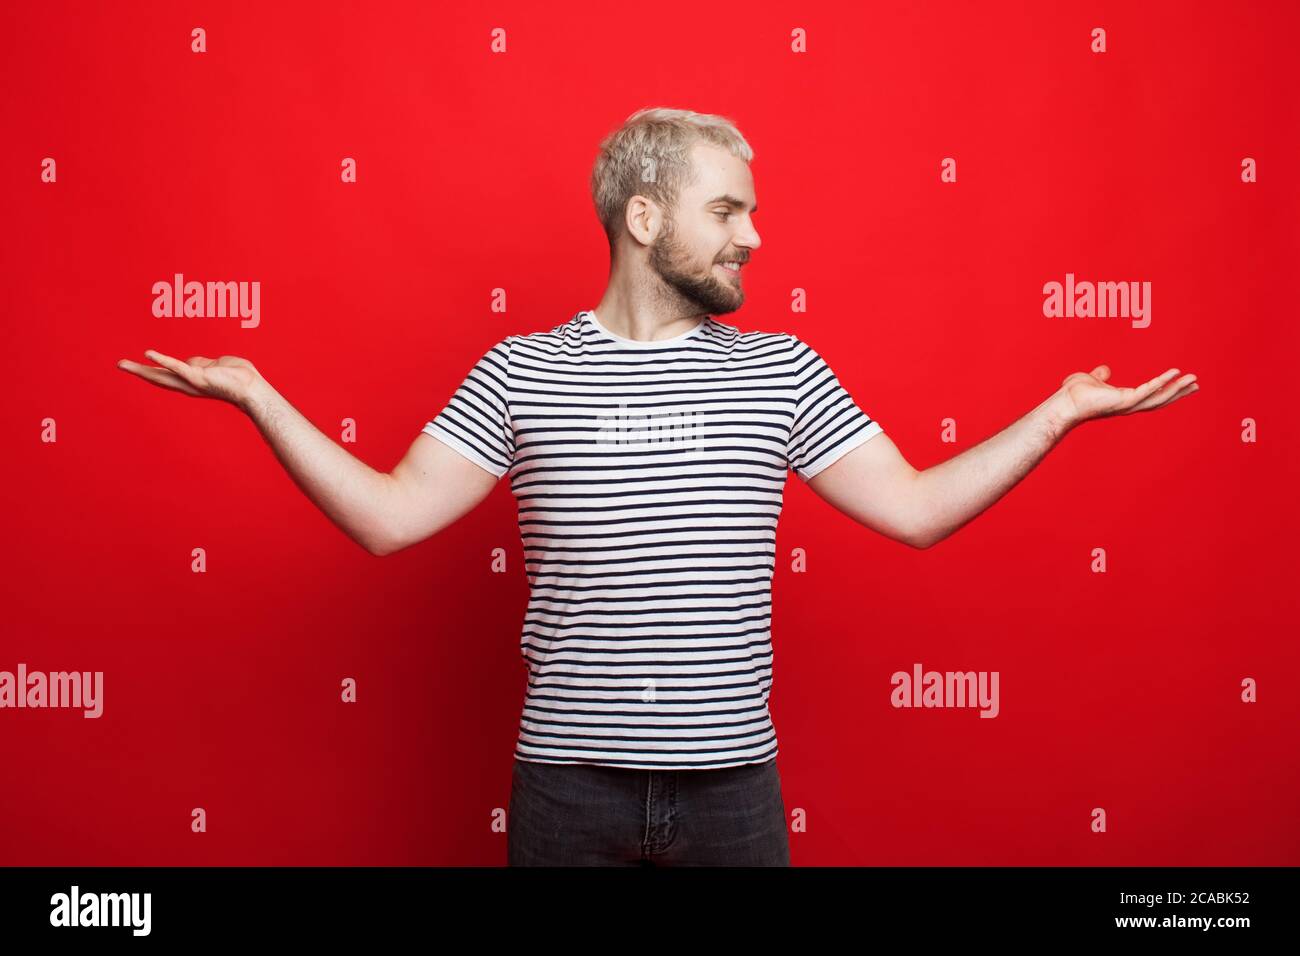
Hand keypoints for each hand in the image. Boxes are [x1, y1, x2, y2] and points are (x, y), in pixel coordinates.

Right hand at [116, 350, 266, 411]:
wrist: (252, 388)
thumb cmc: (239, 377)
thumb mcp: (215, 365)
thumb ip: (201, 363)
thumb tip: (193, 361)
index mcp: (192, 380)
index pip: (166, 375)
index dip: (150, 369)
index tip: (134, 365)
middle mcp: (188, 384)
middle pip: (158, 377)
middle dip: (138, 371)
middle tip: (119, 365)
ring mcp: (192, 381)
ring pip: (162, 374)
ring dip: (142, 368)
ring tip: (123, 364)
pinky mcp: (197, 376)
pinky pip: (177, 366)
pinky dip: (163, 360)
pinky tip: (148, 354)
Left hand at [1050, 364, 1198, 430]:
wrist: (1064, 403)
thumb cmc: (1074, 394)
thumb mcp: (1092, 379)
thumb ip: (1101, 375)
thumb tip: (1105, 370)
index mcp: (1124, 399)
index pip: (1151, 395)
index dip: (1167, 389)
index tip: (1181, 382)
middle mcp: (1129, 405)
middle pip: (1160, 399)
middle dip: (1178, 392)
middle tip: (1196, 384)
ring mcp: (1128, 404)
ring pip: (1159, 397)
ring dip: (1177, 388)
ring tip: (1194, 380)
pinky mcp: (1124, 401)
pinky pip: (1148, 390)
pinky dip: (1162, 382)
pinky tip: (1175, 374)